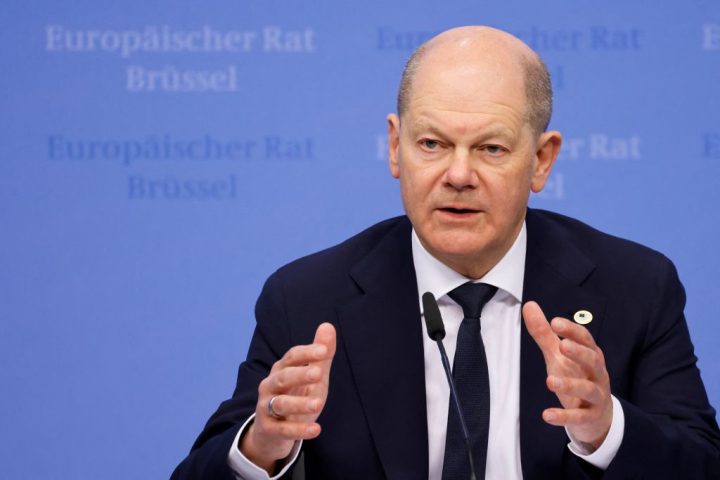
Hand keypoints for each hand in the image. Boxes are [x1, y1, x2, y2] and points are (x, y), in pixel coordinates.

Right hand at [240, 323, 335, 472]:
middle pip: (283, 377)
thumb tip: (328, 325)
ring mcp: (266, 407)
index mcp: (282, 369)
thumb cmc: (296, 397)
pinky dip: (299, 430)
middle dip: (300, 374)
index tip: (324, 350)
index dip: (307, 353)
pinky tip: (316, 430)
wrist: (272, 432)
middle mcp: (271, 385)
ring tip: (319, 403)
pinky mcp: (268, 429)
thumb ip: (320, 356)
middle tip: (318, 373)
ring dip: (299, 404)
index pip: (292, 357)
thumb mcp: (312, 377)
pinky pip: (283, 430)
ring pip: (281, 404)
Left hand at [522, 302, 612, 450]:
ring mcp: (596, 396)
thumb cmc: (576, 376)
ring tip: (549, 381)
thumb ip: (544, 333)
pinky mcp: (590, 416)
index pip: (586, 339)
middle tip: (562, 345)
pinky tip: (546, 415)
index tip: (555, 322)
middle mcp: (597, 373)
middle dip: (579, 353)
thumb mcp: (558, 355)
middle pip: (593, 360)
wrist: (597, 416)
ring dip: (570, 385)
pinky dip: (564, 416)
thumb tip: (529, 305)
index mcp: (590, 355)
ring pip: (588, 389)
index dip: (572, 330)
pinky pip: (579, 417)